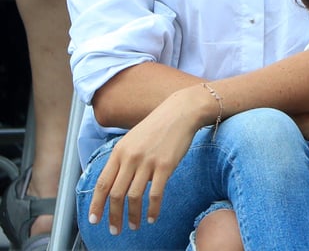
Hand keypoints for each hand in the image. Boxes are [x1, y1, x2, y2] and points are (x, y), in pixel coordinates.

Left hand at [88, 89, 204, 234]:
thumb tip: (119, 184)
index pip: (102, 183)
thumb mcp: (133, 139)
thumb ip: (124, 160)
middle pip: (115, 194)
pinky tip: (153, 217)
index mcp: (119, 151)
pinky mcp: (166, 165)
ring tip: (134, 226)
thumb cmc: (158, 126)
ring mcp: (148, 162)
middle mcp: (130, 157)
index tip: (94, 220)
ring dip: (132, 216)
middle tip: (115, 230)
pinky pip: (156, 194)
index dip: (97, 205)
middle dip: (113, 216)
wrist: (181, 112)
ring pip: (134, 197)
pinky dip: (153, 209)